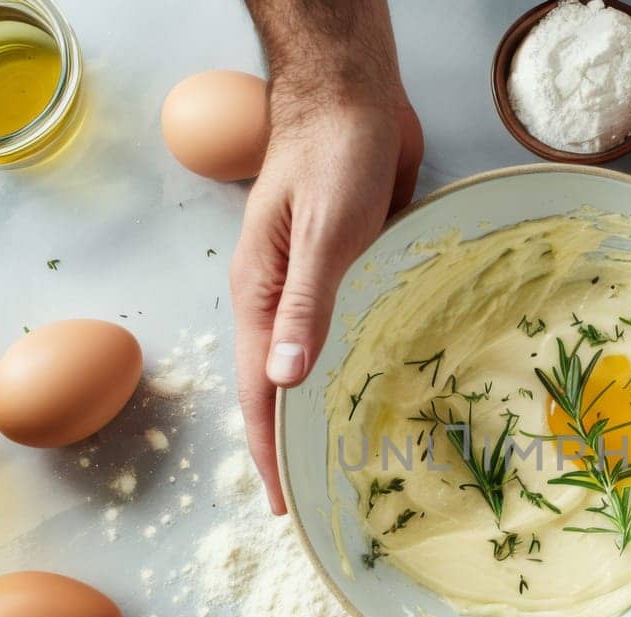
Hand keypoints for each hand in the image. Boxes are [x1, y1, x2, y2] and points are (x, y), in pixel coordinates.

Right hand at [230, 96, 421, 514]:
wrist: (350, 97)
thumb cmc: (331, 155)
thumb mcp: (323, 234)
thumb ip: (307, 306)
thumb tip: (288, 380)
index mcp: (260, 294)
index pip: (261, 391)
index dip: (270, 450)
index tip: (285, 504)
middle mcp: (277, 297)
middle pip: (277, 385)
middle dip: (290, 443)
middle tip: (316, 498)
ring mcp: (308, 283)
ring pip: (308, 361)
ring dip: (318, 409)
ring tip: (340, 460)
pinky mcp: (341, 268)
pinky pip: (340, 331)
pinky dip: (348, 367)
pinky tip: (370, 388)